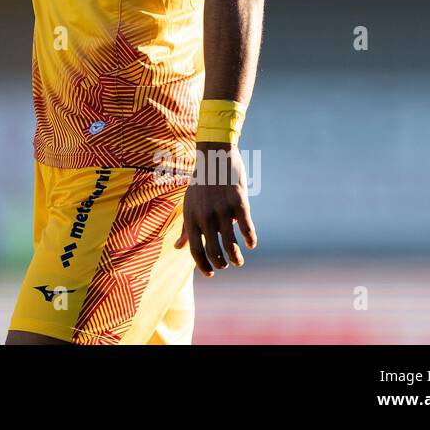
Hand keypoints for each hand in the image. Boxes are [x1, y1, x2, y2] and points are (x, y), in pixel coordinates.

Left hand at [173, 142, 257, 276]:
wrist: (214, 155)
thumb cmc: (201, 183)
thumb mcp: (189, 204)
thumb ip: (186, 228)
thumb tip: (177, 248)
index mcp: (191, 217)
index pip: (195, 250)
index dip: (203, 266)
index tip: (211, 274)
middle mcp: (205, 215)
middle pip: (213, 250)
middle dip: (220, 263)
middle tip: (226, 266)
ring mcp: (222, 209)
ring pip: (230, 243)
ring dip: (236, 258)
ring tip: (239, 262)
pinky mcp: (238, 202)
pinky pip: (246, 228)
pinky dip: (250, 239)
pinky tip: (251, 244)